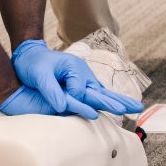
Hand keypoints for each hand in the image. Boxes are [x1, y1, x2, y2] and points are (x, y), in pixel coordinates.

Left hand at [9, 39, 143, 117]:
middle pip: (101, 92)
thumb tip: (62, 106)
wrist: (29, 56)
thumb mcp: (39, 75)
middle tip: (136, 109)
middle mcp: (83, 75)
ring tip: (137, 108)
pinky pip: (97, 95)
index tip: (61, 102)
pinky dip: (109, 101)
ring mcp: (84, 80)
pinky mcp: (80, 86)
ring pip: (103, 95)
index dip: (72, 99)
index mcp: (75, 69)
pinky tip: (120, 107)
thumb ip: (50, 90)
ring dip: (119, 102)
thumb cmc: (33, 63)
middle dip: (117, 101)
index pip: (79, 92)